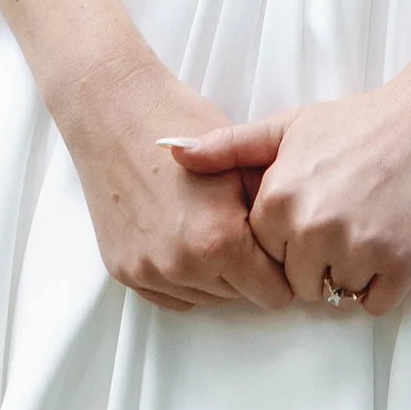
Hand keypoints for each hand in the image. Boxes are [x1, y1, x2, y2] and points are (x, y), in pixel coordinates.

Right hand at [58, 56, 292, 313]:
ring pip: (205, 297)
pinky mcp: (123, 271)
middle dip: (247, 269)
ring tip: (207, 225)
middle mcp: (183, 266)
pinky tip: (181, 236)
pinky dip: (183, 276)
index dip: (281, 268)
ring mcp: (149, 272)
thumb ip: (273, 212)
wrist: (114, 112)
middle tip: (238, 226)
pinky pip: (171, 296)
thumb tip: (296, 246)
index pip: (273, 293)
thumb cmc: (181, 123)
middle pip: (239, 296)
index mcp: (220, 240)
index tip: (276, 246)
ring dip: (214, 274)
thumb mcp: (243, 160)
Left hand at [169, 73, 410, 316]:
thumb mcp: (287, 126)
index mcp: (278, 201)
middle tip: (343, 218)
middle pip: (295, 282)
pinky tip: (387, 242)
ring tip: (365, 226)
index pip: (261, 254)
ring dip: (346, 274)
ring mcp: (356, 251)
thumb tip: (167, 153)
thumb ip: (226, 148)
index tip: (311, 209)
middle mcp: (312, 230)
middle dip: (313, 261)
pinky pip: (372, 304)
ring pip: (333, 295)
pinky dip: (379, 285)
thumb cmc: (358, 122)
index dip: (285, 237)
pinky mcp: (399, 266)